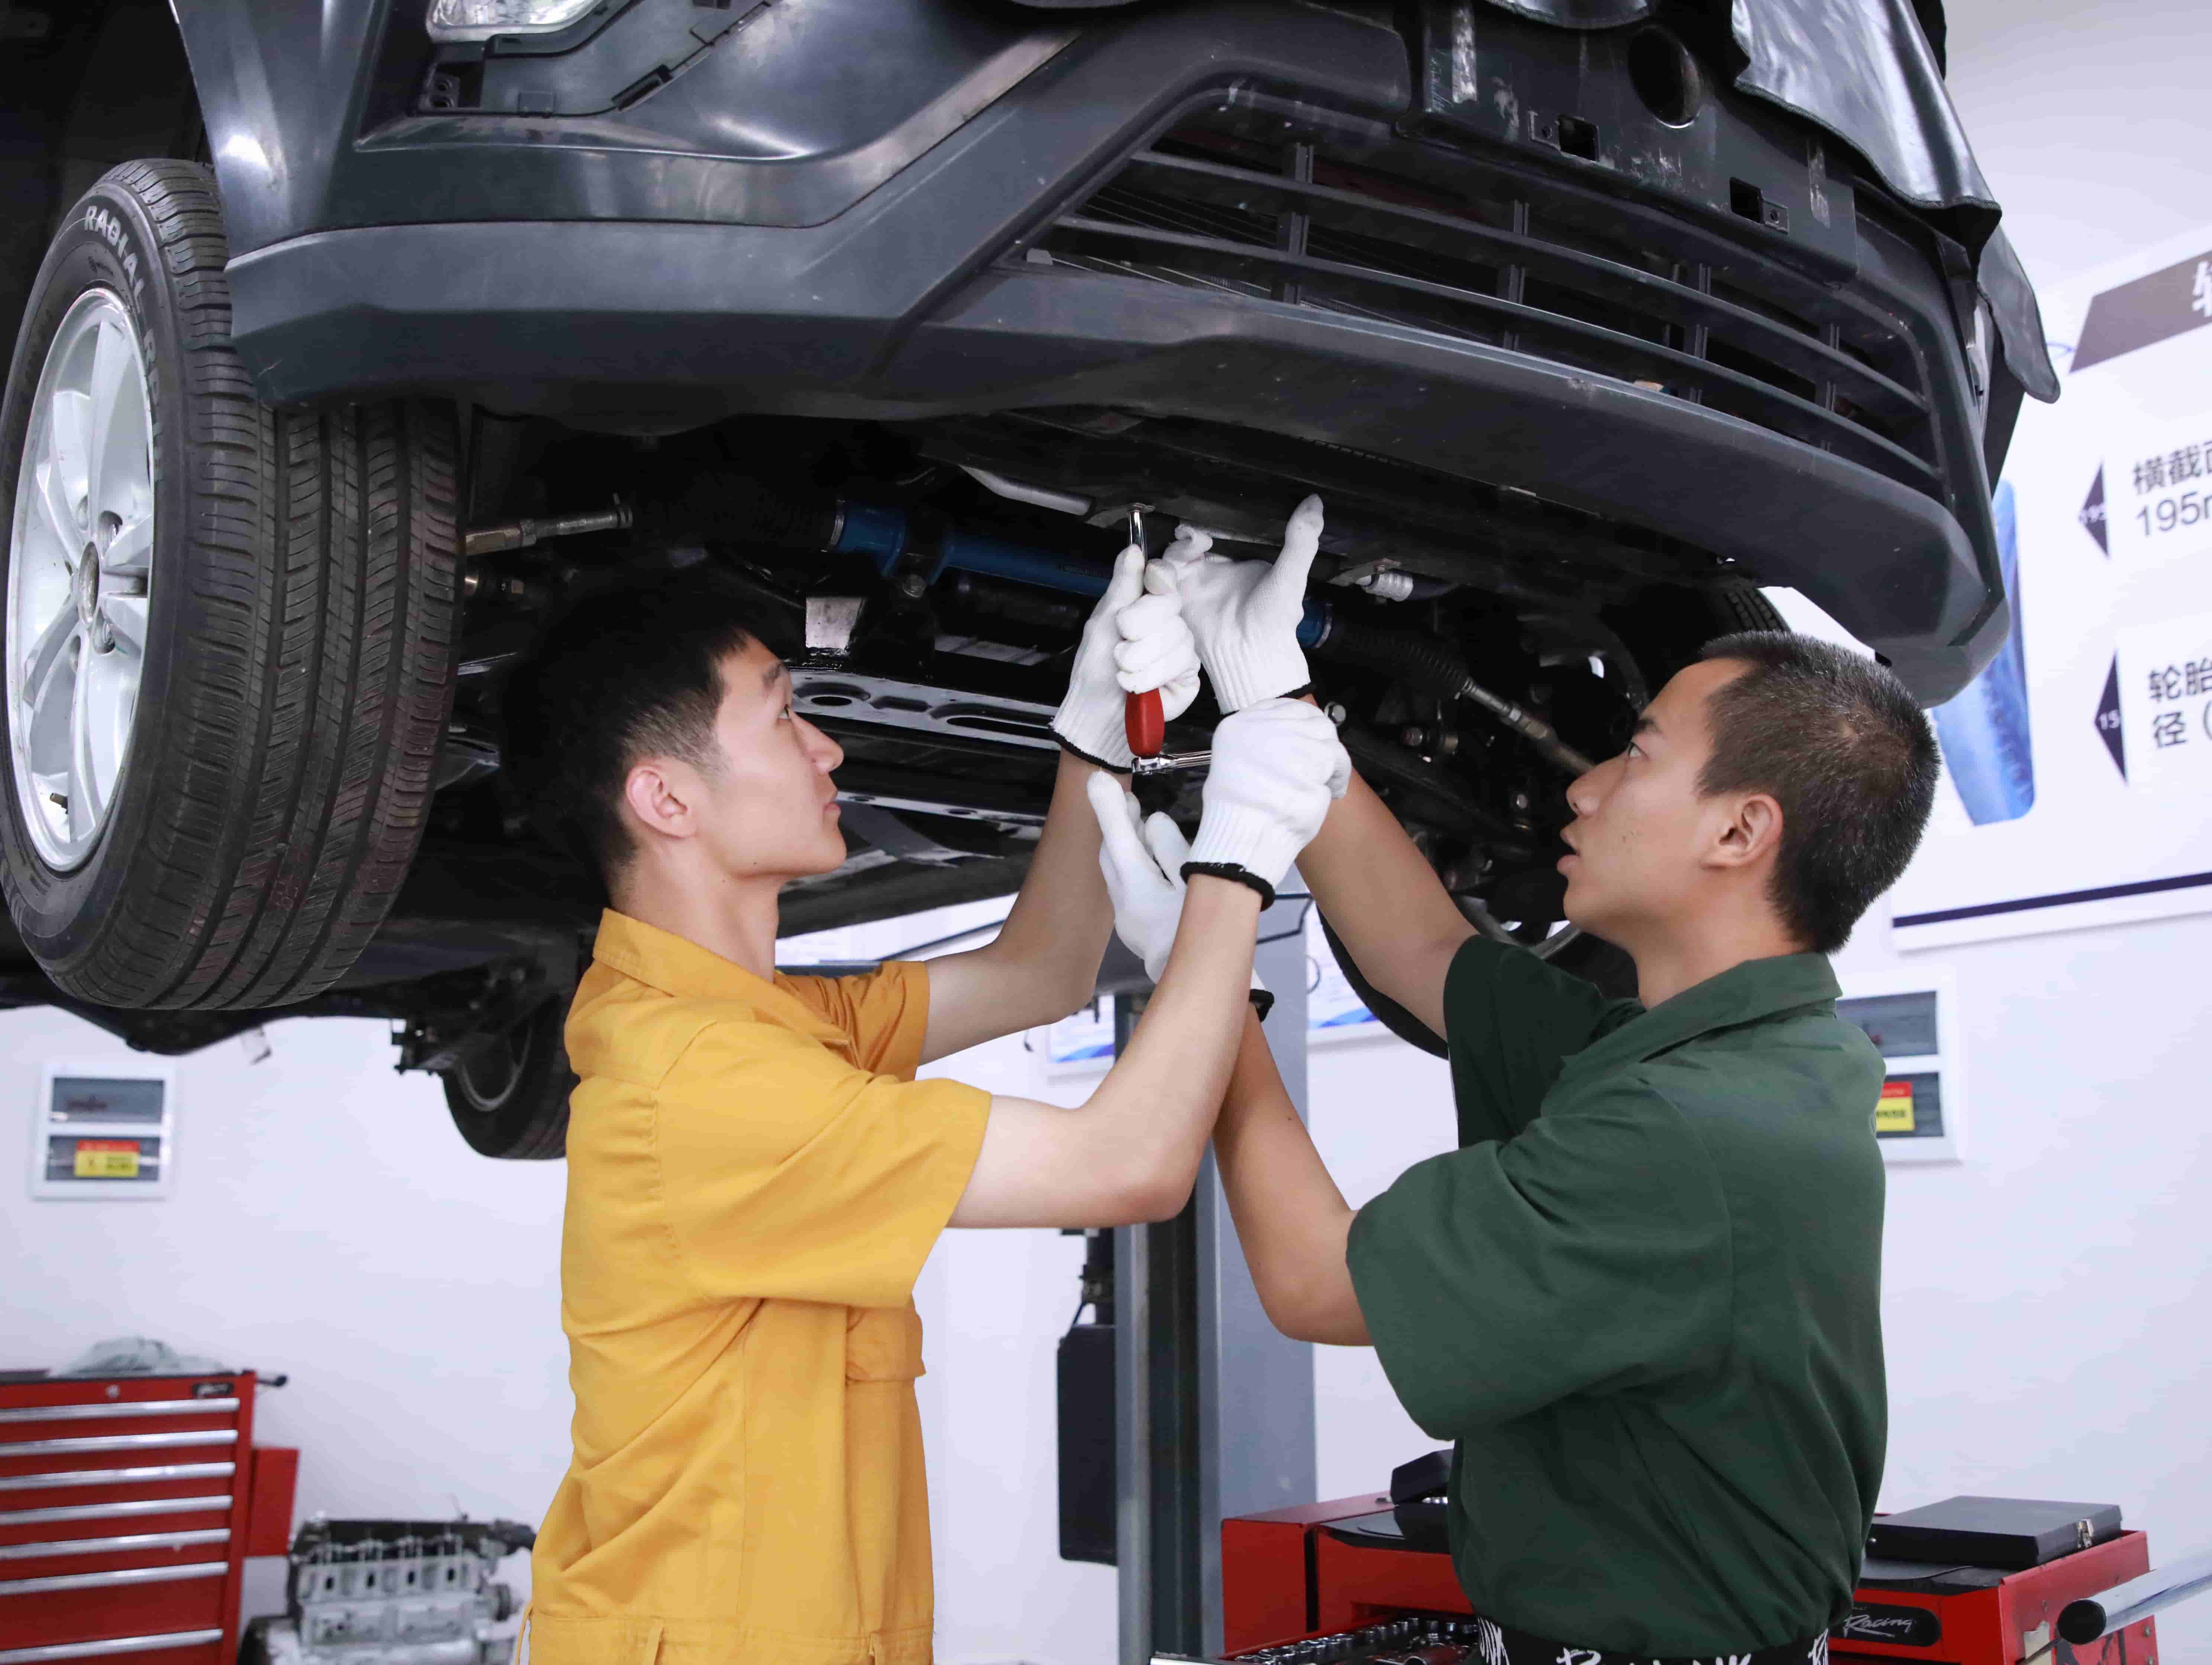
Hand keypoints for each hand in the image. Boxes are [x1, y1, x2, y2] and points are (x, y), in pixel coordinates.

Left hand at [1053, 546, 1200, 768]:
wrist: (1098, 714)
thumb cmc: (1095, 671)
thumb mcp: (1102, 623)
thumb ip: (1121, 586)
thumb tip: (1133, 551)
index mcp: (1145, 606)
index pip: (1165, 578)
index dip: (1161, 578)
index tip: (1151, 581)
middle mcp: (1167, 624)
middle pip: (1169, 604)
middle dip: (1137, 625)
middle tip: (1120, 642)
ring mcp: (1181, 648)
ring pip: (1175, 636)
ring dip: (1139, 657)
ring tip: (1123, 671)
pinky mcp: (1188, 675)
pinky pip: (1179, 663)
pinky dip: (1150, 675)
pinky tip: (1136, 685)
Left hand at [1087, 773, 1266, 997]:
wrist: (1211, 991)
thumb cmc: (1213, 936)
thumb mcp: (1200, 885)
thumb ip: (1173, 851)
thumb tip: (1154, 823)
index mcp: (1141, 895)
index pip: (1118, 842)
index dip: (1108, 809)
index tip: (1097, 779)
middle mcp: (1127, 909)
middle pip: (1112, 856)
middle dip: (1117, 827)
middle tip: (1127, 801)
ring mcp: (1129, 923)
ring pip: (1118, 873)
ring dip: (1127, 847)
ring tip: (1141, 824)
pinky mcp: (1136, 932)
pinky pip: (1129, 890)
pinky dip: (1136, 869)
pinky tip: (1152, 863)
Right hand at [1165, 495, 1323, 713]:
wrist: (1251, 654)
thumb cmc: (1275, 620)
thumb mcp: (1291, 575)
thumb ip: (1302, 539)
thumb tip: (1314, 502)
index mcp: (1241, 560)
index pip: (1222, 531)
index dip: (1213, 521)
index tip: (1213, 517)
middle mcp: (1216, 569)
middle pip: (1194, 540)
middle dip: (1190, 534)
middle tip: (1197, 537)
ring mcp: (1196, 583)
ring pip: (1175, 554)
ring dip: (1179, 549)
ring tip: (1192, 550)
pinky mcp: (1179, 598)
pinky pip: (1163, 576)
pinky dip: (1165, 568)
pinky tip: (1178, 568)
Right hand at [1187, 697, 1350, 902]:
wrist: (1243, 837)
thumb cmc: (1236, 810)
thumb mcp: (1236, 764)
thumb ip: (1260, 746)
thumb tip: (1292, 742)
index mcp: (1240, 724)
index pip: (1283, 707)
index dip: (1301, 723)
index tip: (1308, 741)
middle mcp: (1265, 726)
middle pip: (1311, 719)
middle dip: (1320, 741)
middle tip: (1322, 764)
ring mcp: (1292, 740)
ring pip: (1327, 738)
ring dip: (1332, 760)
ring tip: (1327, 782)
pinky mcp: (1315, 759)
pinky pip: (1337, 760)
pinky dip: (1339, 776)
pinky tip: (1332, 791)